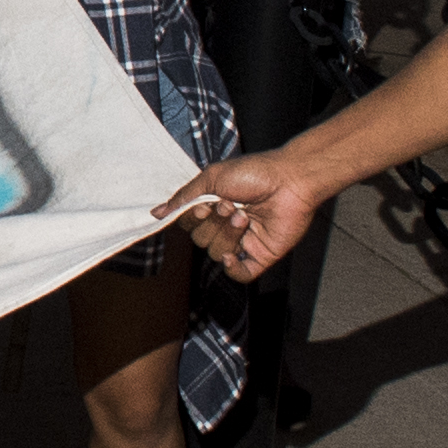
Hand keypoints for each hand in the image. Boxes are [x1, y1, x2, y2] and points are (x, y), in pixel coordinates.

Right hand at [163, 154, 327, 280]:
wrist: (290, 180)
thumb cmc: (254, 173)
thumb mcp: (211, 179)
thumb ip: (183, 198)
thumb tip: (157, 214)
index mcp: (213, 208)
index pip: (188, 224)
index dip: (192, 219)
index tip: (204, 205)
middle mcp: (225, 226)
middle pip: (200, 240)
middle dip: (212, 224)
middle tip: (230, 206)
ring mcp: (243, 242)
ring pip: (216, 253)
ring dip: (227, 235)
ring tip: (244, 217)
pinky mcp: (260, 255)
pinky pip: (240, 274)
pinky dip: (232, 267)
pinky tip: (232, 254)